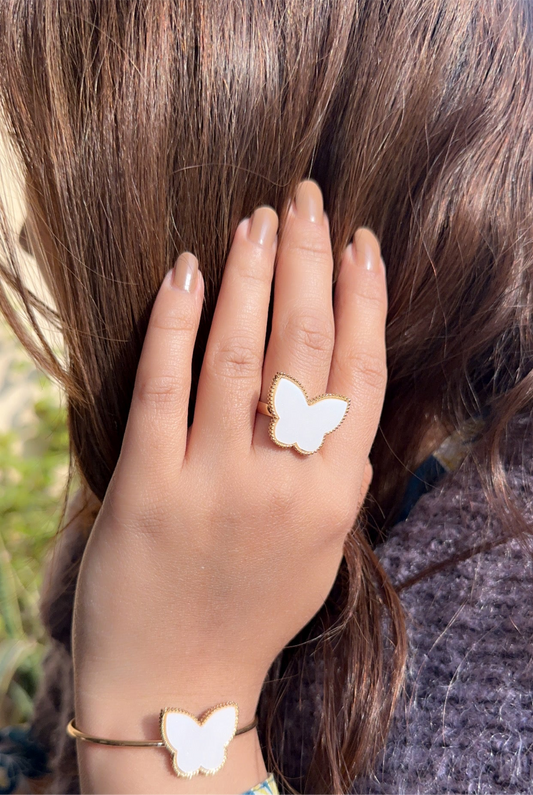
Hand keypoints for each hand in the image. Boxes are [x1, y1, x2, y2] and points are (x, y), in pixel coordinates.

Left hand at [72, 180, 386, 737]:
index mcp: (333, 494)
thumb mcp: (320, 550)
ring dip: (250, 275)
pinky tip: (186, 272)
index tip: (360, 241)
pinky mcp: (147, 486)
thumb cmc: (252, 611)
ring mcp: (213, 482)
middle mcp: (283, 481)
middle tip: (306, 199)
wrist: (180, 683)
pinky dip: (175, 323)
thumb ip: (338, 477)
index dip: (364, 298)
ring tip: (257, 220)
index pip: (361, 373)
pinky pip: (163, 386)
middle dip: (309, 260)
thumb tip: (345, 408)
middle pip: (306, 346)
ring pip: (239, 353)